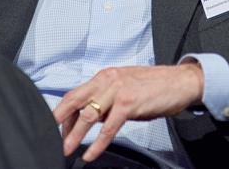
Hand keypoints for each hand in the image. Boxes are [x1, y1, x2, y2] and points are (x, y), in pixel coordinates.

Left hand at [53, 64, 203, 161]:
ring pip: (88, 115)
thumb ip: (107, 100)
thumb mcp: (126, 88)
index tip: (58, 128)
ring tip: (66, 149)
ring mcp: (118, 91)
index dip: (63, 112)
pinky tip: (90, 153)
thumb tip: (93, 118)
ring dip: (74, 135)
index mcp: (105, 76)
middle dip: (58, 119)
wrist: (181, 82)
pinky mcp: (129, 103)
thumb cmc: (156, 85)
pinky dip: (97, 143)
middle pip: (74, 99)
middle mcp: (108, 80)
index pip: (76, 93)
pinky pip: (109, 128)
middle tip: (47, 136)